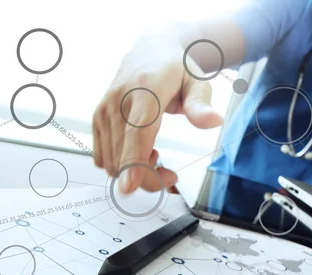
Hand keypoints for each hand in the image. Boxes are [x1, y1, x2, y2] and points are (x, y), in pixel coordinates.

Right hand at [92, 35, 223, 193]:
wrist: (150, 51)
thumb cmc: (176, 69)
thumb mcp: (198, 82)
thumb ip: (201, 104)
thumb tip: (214, 120)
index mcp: (144, 91)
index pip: (136, 133)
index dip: (133, 162)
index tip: (130, 187)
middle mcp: (117, 102)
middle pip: (125, 157)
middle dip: (149, 177)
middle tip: (170, 171)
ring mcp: (103, 112)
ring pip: (113, 163)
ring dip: (135, 171)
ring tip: (154, 152)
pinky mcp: (97, 121)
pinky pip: (103, 159)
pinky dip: (121, 165)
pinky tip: (137, 151)